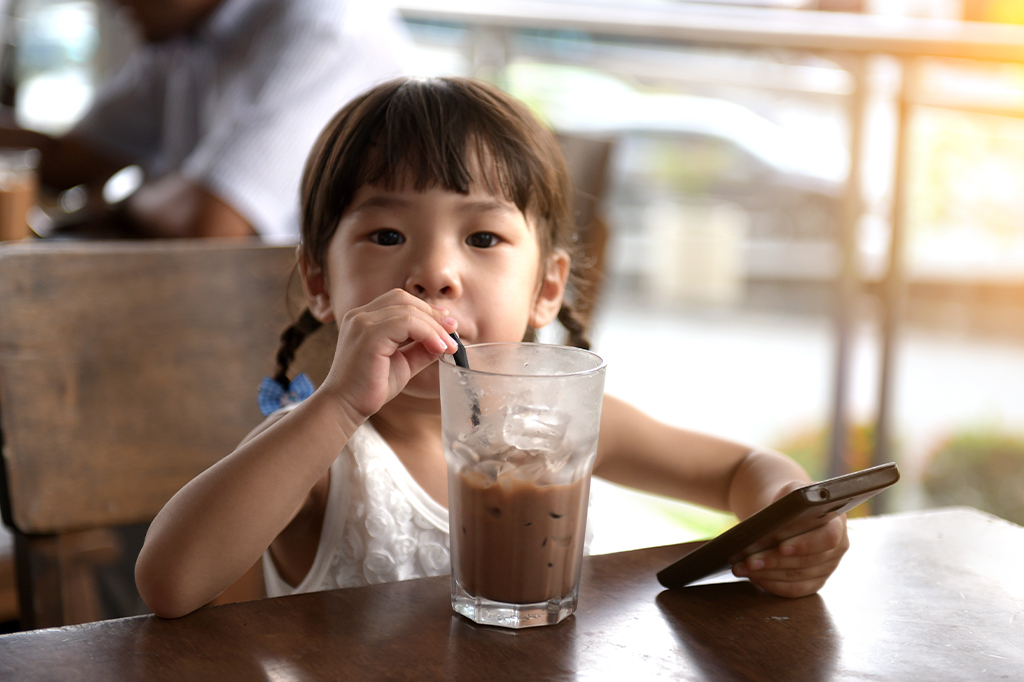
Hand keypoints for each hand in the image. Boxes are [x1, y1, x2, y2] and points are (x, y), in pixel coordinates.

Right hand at [320, 288, 458, 422]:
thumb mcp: (403, 363)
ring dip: (434, 327)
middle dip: (433, 315)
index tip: (446, 324)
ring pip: (408, 311)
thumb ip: (420, 349)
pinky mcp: (369, 335)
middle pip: (404, 300)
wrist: (345, 406)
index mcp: (364, 318)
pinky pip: (406, 323)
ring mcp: (363, 323)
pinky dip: (428, 334)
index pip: (399, 300)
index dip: (426, 309)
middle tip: (453, 332)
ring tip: (449, 345)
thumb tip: (444, 339)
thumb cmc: (370, 387)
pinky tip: (438, 348)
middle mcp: (360, 315)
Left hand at [731, 486, 849, 597]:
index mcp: (838, 522)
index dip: (805, 544)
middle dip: (775, 561)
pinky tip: (754, 576)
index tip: (781, 547)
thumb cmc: (789, 502)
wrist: (788, 513)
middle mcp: (837, 548)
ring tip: (742, 567)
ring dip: (768, 574)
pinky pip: (794, 589)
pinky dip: (772, 584)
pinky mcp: (815, 582)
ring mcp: (828, 567)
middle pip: (807, 561)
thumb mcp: (790, 493)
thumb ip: (788, 503)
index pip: (828, 538)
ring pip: (798, 577)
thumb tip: (773, 525)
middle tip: (748, 560)